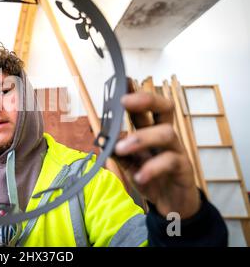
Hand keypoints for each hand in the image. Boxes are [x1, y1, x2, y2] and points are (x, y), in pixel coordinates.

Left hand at [114, 83, 200, 218]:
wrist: (172, 205)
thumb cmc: (151, 178)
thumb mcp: (129, 165)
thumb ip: (118, 152)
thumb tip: (103, 139)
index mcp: (152, 131)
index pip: (146, 108)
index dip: (136, 94)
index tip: (123, 81)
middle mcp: (166, 136)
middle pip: (165, 108)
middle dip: (146, 100)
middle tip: (124, 101)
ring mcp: (176, 150)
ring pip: (167, 133)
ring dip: (141, 138)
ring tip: (122, 149)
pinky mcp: (183, 168)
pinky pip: (170, 162)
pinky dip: (152, 168)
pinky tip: (139, 176)